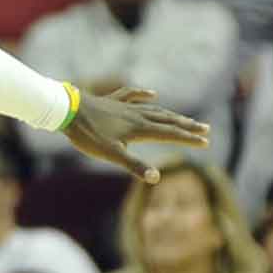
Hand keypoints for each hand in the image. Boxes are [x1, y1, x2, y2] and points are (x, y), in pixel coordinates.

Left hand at [63, 87, 209, 183]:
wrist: (66, 110)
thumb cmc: (87, 134)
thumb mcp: (111, 154)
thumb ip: (134, 165)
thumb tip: (157, 178)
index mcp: (139, 129)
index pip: (170, 134)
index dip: (188, 138)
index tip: (206, 142)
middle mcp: (136, 115)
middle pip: (167, 120)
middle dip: (186, 126)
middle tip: (205, 129)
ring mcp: (124, 106)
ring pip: (154, 109)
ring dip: (171, 114)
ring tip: (184, 118)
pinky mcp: (111, 101)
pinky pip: (132, 96)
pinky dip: (144, 96)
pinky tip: (151, 94)